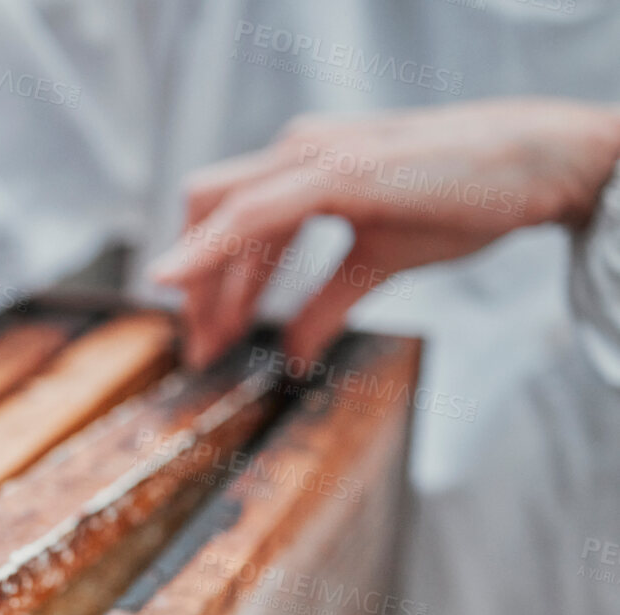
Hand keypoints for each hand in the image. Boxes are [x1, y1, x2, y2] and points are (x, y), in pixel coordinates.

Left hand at [150, 99, 619, 368]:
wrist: (535, 163)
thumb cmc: (462, 200)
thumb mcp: (376, 263)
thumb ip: (325, 305)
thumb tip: (294, 357)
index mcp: (302, 164)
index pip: (226, 214)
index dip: (203, 274)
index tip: (200, 332)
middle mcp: (298, 150)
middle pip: (210, 210)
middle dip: (197, 284)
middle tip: (199, 348)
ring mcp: (316, 152)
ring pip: (225, 213)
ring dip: (209, 285)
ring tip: (212, 345)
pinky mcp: (341, 169)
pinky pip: (257, 211)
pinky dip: (214, 247)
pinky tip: (185, 282)